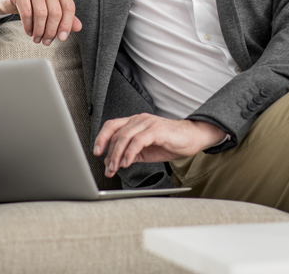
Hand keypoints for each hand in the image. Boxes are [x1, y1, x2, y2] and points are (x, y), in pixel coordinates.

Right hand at [0, 0, 81, 44]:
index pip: (69, 7)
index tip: (62, 38)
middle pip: (55, 12)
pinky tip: (29, 32)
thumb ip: (66, 17)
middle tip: (46, 41)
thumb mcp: (52, 9)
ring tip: (37, 38)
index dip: (66, 25)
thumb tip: (78, 27)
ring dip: (39, 30)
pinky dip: (28, 26)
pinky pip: (27, 13)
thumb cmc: (35, 3)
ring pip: (41, 14)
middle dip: (51, 31)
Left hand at [93, 114, 225, 177]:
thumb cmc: (170, 142)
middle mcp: (139, 119)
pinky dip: (129, 153)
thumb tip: (114, 162)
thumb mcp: (145, 150)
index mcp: (135, 122)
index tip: (96, 152)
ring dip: (117, 155)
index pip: (112, 126)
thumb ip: (130, 153)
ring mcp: (148, 123)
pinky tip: (127, 162)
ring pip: (124, 137)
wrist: (192, 138)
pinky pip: (138, 141)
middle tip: (108, 169)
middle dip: (109, 154)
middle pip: (116, 134)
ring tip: (115, 168)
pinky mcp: (156, 130)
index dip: (101, 138)